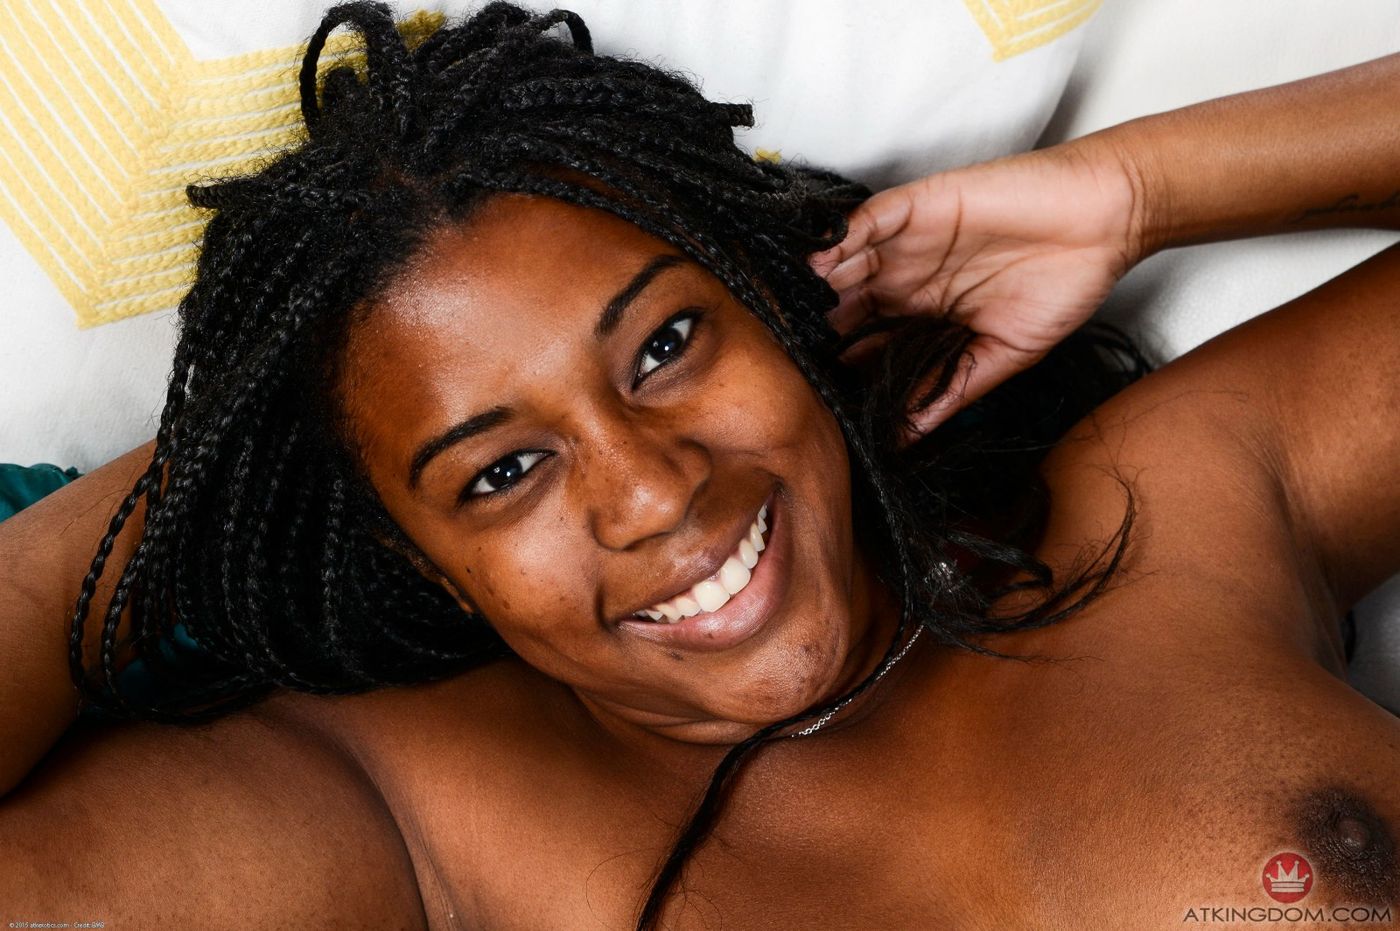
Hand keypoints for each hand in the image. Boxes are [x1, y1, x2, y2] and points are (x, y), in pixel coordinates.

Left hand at [811, 140, 1147, 438]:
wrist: (1106, 222)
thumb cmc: (1061, 285)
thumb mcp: (999, 356)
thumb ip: (948, 392)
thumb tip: (904, 441)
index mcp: (922, 314)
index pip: (864, 340)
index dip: (837, 362)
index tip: (807, 389)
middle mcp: (907, 277)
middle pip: (844, 301)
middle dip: (814, 324)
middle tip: (783, 350)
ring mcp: (910, 241)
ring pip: (847, 261)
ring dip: (817, 283)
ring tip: (788, 306)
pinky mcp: (921, 204)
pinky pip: (870, 218)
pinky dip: (842, 236)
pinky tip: (821, 258)